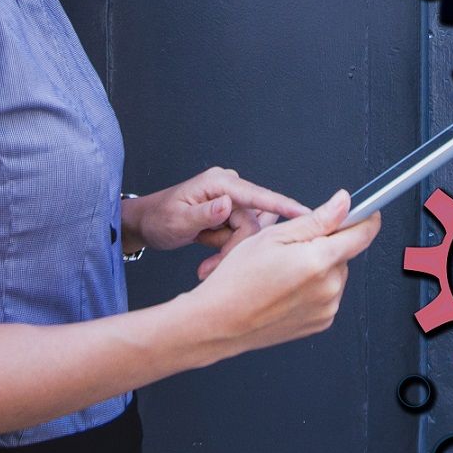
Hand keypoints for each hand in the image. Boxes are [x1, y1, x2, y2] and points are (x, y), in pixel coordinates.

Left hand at [122, 167, 307, 254]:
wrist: (146, 225)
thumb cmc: (157, 219)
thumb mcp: (177, 219)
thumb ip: (204, 213)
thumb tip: (226, 205)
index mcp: (219, 183)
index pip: (258, 195)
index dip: (283, 205)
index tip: (307, 214)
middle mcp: (230, 189)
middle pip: (252, 224)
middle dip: (234, 250)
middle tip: (209, 270)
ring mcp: (232, 202)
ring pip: (249, 235)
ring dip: (230, 254)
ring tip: (206, 267)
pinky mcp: (231, 216)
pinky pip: (242, 238)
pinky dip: (228, 253)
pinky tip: (210, 262)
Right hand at [191, 190, 381, 354]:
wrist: (220, 322)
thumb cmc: (237, 280)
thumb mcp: (273, 236)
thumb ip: (317, 219)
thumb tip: (344, 203)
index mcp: (319, 261)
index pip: (362, 234)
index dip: (366, 218)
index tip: (367, 212)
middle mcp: (329, 287)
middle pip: (344, 254)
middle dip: (326, 246)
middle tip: (291, 249)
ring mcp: (327, 308)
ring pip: (335, 275)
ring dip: (319, 268)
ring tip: (284, 273)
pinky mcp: (321, 322)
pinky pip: (327, 295)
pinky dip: (314, 288)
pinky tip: (287, 289)